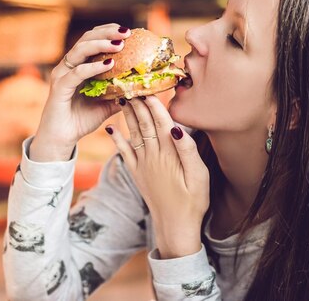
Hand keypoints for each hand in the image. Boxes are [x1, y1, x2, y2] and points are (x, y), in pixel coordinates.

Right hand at [30, 23, 129, 161]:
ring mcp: (62, 74)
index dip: (109, 32)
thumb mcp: (107, 105)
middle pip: (86, 39)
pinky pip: (77, 72)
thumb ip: (120, 95)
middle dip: (107, 32)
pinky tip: (109, 64)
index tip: (129, 31)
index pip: (92, 39)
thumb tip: (142, 89)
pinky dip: (93, 67)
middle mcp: (69, 66)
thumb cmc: (81, 120)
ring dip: (101, 44)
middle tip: (127, 32)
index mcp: (79, 65)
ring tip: (119, 45)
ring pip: (80, 50)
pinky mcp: (60, 86)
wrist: (62, 139)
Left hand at [107, 96, 209, 258]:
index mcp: (170, 154)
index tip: (149, 85)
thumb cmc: (193, 201)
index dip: (155, 103)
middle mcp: (153, 156)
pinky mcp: (137, 174)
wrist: (175, 227)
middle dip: (138, 102)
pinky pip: (124, 153)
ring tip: (121, 96)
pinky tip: (110, 128)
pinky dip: (117, 140)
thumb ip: (187, 151)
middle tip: (131, 82)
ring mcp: (143, 165)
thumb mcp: (199, 176)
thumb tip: (176, 127)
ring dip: (127, 114)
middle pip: (144, 123)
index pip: (160, 122)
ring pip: (133, 133)